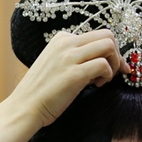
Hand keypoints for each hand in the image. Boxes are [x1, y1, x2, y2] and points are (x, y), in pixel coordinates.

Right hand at [10, 29, 124, 128]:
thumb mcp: (55, 63)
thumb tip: (102, 58)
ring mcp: (69, 57)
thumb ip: (74, 56)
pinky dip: (107, 76)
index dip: (109, 51)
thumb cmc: (41, 90)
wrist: (25, 107)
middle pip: (107, 35)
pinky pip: (104, 65)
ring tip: (103, 79)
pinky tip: (96, 86)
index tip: (110, 67)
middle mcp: (66, 43)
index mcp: (62, 38)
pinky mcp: (74, 74)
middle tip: (113, 72)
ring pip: (109, 46)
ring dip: (114, 63)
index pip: (97, 35)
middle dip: (117, 54)